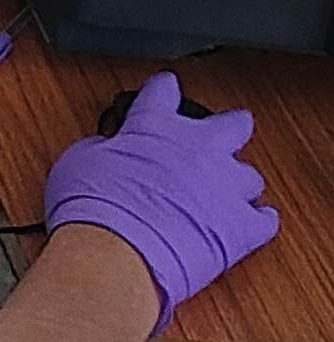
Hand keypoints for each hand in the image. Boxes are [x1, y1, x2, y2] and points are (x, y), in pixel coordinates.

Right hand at [43, 73, 278, 333]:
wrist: (115, 252)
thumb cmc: (93, 208)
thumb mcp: (78, 162)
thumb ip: (101, 148)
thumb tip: (104, 151)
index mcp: (154, 125)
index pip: (163, 92)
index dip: (163, 89)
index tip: (164, 89)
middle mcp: (195, 148)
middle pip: (231, 124)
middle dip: (229, 124)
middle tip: (224, 128)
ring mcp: (223, 187)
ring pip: (249, 174)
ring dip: (237, 180)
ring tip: (227, 186)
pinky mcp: (240, 228)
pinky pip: (264, 219)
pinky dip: (259, 218)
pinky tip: (255, 218)